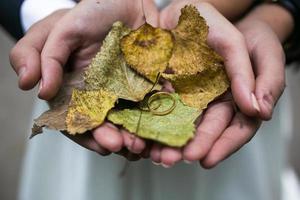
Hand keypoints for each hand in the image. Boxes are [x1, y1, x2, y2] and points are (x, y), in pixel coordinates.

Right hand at [10, 0, 158, 156]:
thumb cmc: (89, 12)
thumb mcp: (58, 30)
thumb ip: (44, 57)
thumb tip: (34, 88)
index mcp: (76, 87)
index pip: (78, 120)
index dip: (88, 136)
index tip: (101, 146)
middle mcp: (102, 93)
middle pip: (107, 123)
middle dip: (115, 137)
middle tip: (123, 145)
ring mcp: (126, 90)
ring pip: (130, 118)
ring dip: (136, 134)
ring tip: (142, 143)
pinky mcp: (148, 82)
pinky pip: (153, 102)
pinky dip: (156, 116)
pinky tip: (160, 127)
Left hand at [148, 2, 285, 167]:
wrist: (201, 13)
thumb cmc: (238, 31)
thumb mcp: (258, 48)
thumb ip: (261, 78)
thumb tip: (259, 111)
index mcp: (236, 98)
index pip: (234, 129)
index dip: (221, 145)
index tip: (205, 159)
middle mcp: (211, 102)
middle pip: (202, 131)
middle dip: (187, 148)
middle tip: (170, 159)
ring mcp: (187, 96)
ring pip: (178, 123)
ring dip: (165, 141)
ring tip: (152, 153)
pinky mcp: (166, 87)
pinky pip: (158, 106)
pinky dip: (150, 120)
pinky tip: (140, 132)